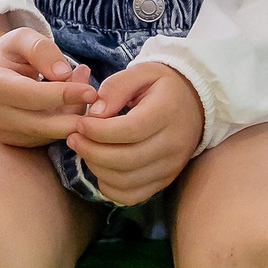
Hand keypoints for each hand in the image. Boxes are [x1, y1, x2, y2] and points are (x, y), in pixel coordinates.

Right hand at [0, 27, 96, 146]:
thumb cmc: (9, 54)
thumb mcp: (22, 38)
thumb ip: (42, 49)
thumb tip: (63, 74)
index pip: (32, 96)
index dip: (64, 95)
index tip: (92, 92)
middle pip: (43, 124)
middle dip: (76, 116)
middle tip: (101, 103)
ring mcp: (4, 133)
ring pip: (50, 133)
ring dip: (73, 117)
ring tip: (84, 91)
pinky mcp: (16, 143)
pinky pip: (49, 137)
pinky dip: (65, 122)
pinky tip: (72, 103)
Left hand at [67, 62, 204, 205]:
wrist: (194, 104)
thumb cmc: (161, 85)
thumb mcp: (141, 72)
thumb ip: (116, 87)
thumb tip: (95, 113)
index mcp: (168, 112)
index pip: (131, 130)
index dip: (99, 131)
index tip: (79, 123)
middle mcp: (174, 144)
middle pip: (127, 159)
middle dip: (91, 151)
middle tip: (73, 138)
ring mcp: (171, 166)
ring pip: (127, 180)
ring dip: (97, 168)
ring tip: (83, 149)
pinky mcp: (165, 180)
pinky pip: (133, 195)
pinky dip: (110, 187)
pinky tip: (99, 168)